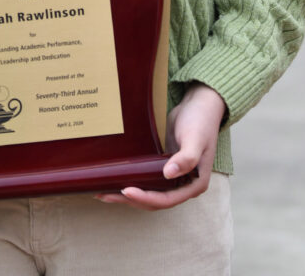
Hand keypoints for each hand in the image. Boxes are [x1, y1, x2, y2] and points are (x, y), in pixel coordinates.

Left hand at [95, 82, 225, 210]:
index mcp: (194, 184)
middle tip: (105, 194)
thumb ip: (186, 158)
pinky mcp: (164, 166)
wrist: (200, 104)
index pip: (167, 199)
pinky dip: (134, 181)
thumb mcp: (195, 138)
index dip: (146, 198)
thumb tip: (168, 174)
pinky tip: (117, 178)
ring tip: (104, 192)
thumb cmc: (201, 121)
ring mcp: (174, 176)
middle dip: (131, 199)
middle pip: (155, 200)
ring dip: (128, 194)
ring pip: (149, 192)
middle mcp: (184, 184)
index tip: (126, 190)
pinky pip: (148, 179)